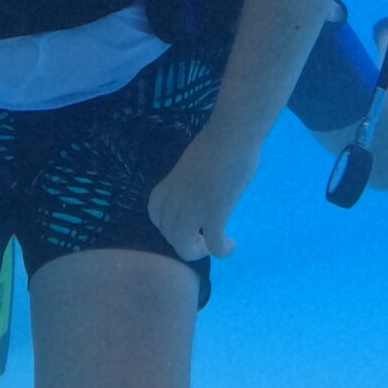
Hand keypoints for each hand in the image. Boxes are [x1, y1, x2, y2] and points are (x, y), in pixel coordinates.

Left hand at [147, 123, 259, 261]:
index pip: (156, 215)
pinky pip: (214, 245)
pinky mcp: (214, 215)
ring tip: (213, 246)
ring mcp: (192, 210)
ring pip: (184, 247)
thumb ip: (190, 182)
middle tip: (203, 240)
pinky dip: (222, 250)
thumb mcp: (192, 164)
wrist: (230, 136)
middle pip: (169, 235)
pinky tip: (231, 245)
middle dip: (185, 242)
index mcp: (167, 186)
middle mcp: (174, 202)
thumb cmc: (217, 142)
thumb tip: (200, 191)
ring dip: (198, 251)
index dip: (169, 225)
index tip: (186, 223)